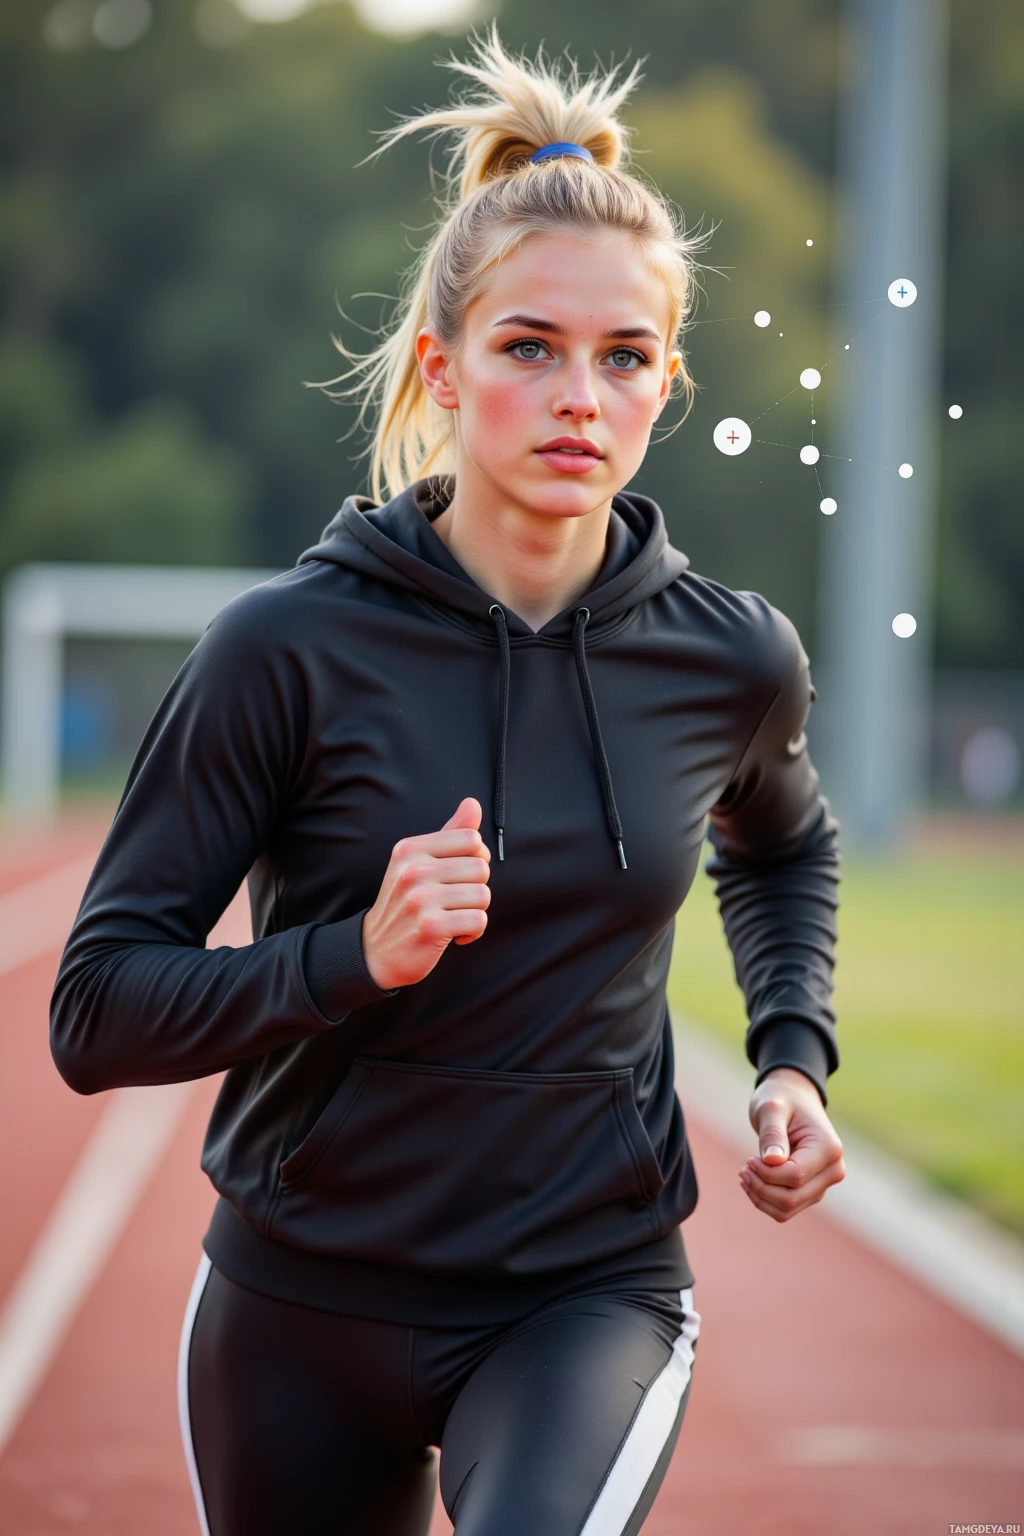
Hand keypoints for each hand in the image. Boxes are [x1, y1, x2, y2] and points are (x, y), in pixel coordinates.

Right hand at [361, 797, 491, 990]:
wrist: (377, 950)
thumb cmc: (406, 902)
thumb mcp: (419, 862)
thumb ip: (449, 833)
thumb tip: (472, 804)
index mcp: (410, 849)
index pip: (471, 840)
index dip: (476, 859)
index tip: (461, 875)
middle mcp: (412, 870)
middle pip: (481, 868)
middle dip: (476, 888)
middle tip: (454, 901)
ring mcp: (420, 899)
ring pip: (482, 896)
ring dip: (475, 911)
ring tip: (453, 916)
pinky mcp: (431, 927)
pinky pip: (478, 921)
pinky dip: (473, 931)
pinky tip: (455, 934)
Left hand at [739, 1066, 845, 1221]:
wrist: (793, 1099)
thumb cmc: (782, 1099)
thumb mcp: (772, 1108)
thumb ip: (772, 1133)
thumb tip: (772, 1160)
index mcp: (829, 1149)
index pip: (794, 1176)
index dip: (766, 1173)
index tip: (749, 1159)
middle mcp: (833, 1171)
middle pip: (792, 1198)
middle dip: (761, 1188)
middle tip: (743, 1169)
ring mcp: (823, 1184)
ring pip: (788, 1209)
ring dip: (760, 1197)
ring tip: (745, 1175)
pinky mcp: (811, 1191)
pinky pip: (786, 1209)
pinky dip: (765, 1201)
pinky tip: (753, 1181)